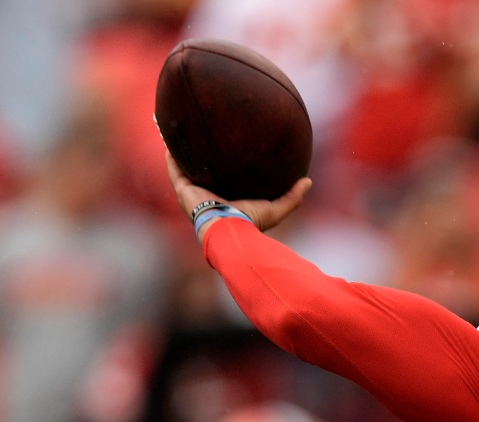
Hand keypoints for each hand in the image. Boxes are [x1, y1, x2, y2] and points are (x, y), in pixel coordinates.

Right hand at [165, 151, 311, 233]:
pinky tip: (170, 141)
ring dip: (183, 153)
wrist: (230, 231)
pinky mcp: (183, 190)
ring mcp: (193, 194)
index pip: (225, 180)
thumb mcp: (276, 208)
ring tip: (183, 133)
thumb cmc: (251, 223)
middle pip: (203, 173)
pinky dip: (171, 156)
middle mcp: (208, 196)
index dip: (225, 168)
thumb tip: (308, 181)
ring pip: (186, 169)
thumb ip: (292, 196)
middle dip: (202, 158)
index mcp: (226, 200)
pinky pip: (174, 169)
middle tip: (204, 137)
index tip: (228, 151)